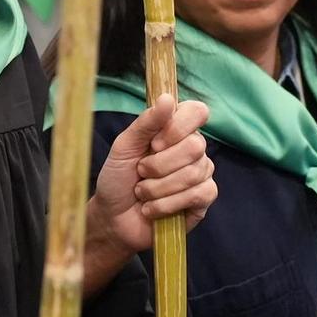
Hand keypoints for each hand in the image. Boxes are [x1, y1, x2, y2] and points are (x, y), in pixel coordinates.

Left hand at [89, 93, 215, 251]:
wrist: (112, 217)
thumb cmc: (118, 179)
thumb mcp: (124, 147)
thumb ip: (145, 123)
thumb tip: (167, 98)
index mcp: (175, 129)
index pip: (197, 112)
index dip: (177, 127)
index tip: (153, 144)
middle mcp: (194, 148)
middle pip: (194, 146)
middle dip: (159, 165)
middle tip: (141, 173)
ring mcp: (201, 173)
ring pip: (193, 173)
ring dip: (158, 188)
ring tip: (143, 193)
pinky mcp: (203, 199)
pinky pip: (198, 194)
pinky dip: (168, 204)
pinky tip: (153, 209)